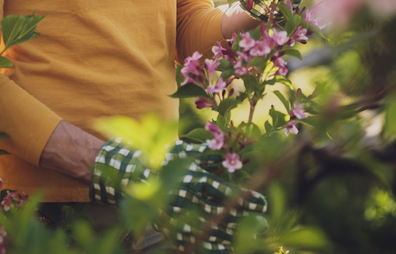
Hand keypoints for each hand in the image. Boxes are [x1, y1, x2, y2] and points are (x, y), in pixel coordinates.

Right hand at [90, 139, 267, 251]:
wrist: (132, 177)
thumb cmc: (163, 160)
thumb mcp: (185, 151)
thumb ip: (208, 154)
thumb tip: (231, 154)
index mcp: (191, 178)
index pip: (224, 192)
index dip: (244, 199)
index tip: (261, 204)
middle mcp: (186, 199)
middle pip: (221, 214)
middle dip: (244, 220)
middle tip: (263, 224)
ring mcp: (178, 217)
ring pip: (211, 231)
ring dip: (233, 235)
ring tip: (252, 236)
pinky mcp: (170, 230)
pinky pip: (195, 242)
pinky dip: (212, 246)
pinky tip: (227, 247)